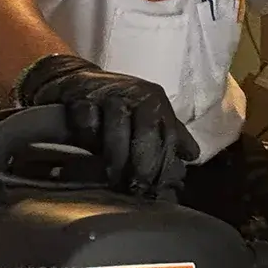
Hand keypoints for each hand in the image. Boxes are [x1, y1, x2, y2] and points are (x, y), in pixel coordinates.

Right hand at [17, 55, 198, 195]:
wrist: (75, 78)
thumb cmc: (115, 103)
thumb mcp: (146, 113)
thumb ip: (169, 134)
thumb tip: (193, 156)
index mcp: (155, 100)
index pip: (168, 134)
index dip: (164, 163)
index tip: (157, 187)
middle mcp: (135, 93)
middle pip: (146, 132)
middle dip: (142, 163)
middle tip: (136, 188)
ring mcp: (108, 93)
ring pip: (117, 128)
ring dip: (116, 157)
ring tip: (113, 179)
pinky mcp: (81, 96)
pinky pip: (87, 123)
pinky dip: (88, 141)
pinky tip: (87, 155)